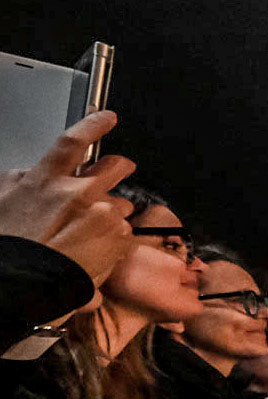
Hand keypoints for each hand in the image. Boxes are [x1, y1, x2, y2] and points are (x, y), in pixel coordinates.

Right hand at [0, 111, 137, 282]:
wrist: (25, 281)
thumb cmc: (11, 243)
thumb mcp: (3, 199)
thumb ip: (22, 180)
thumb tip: (31, 174)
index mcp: (46, 180)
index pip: (73, 143)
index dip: (93, 125)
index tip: (107, 118)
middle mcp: (79, 194)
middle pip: (114, 168)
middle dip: (119, 168)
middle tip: (118, 170)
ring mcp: (102, 217)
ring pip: (120, 204)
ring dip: (112, 211)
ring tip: (91, 229)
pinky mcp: (118, 240)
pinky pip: (124, 231)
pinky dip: (115, 236)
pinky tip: (96, 247)